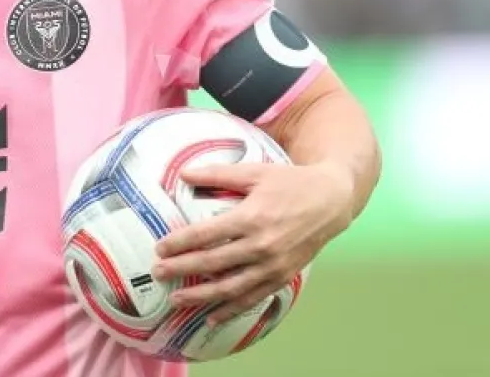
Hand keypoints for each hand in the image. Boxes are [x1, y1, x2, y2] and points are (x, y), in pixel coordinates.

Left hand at [151, 162, 353, 324]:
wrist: (331, 202)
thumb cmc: (290, 183)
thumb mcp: (255, 172)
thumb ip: (218, 174)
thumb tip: (183, 174)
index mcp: (251, 217)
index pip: (206, 234)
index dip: (180, 243)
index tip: (159, 248)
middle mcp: (260, 245)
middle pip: (212, 262)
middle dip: (181, 269)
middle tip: (157, 273)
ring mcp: (272, 265)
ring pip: (230, 287)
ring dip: (201, 296)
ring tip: (177, 299)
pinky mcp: (282, 277)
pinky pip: (252, 298)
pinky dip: (231, 310)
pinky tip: (212, 316)